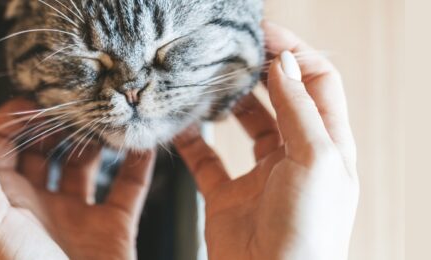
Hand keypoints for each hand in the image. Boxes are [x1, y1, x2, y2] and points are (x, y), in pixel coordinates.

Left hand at [0, 99, 155, 259]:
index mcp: (5, 200)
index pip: (0, 143)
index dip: (14, 117)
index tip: (37, 96)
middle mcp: (39, 204)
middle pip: (44, 149)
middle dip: (57, 123)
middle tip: (75, 100)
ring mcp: (77, 215)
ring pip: (85, 164)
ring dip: (95, 139)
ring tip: (106, 115)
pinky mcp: (113, 227)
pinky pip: (129, 187)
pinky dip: (138, 164)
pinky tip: (143, 142)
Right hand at [173, 22, 358, 259]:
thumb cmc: (306, 233)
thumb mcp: (315, 159)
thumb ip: (299, 109)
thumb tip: (284, 64)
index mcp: (328, 145)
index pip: (317, 82)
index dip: (294, 53)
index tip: (264, 34)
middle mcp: (296, 157)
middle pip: (282, 99)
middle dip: (260, 71)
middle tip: (233, 50)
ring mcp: (261, 176)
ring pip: (245, 126)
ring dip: (229, 102)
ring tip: (210, 80)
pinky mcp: (228, 196)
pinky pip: (208, 160)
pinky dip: (193, 141)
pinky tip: (181, 126)